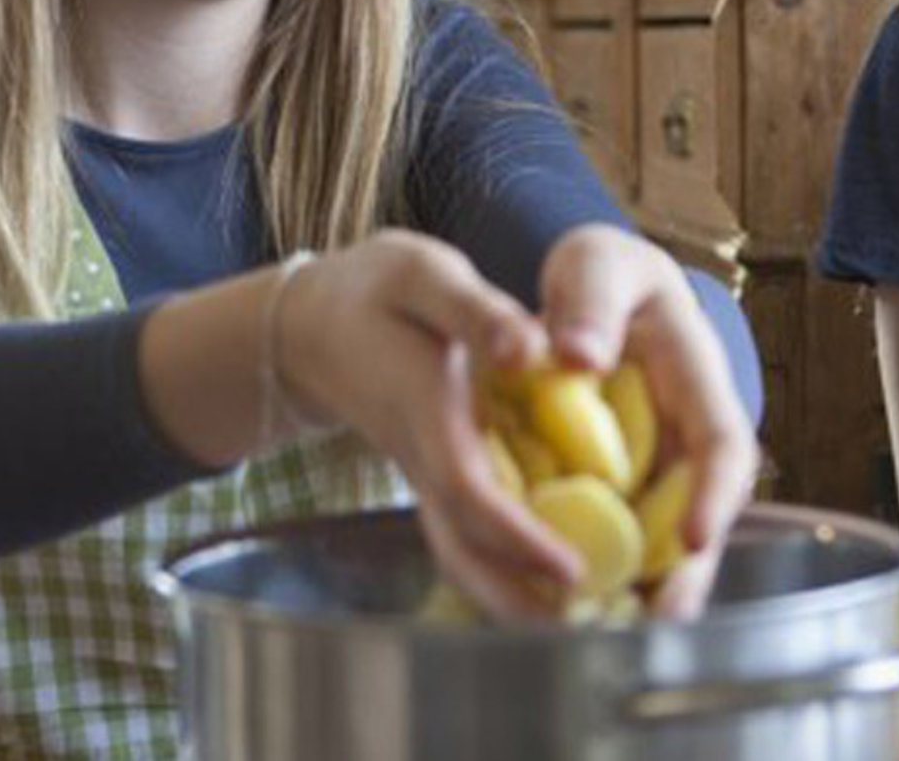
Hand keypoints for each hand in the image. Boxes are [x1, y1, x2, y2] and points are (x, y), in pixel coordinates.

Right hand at [274, 230, 580, 621]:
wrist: (313, 321)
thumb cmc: (378, 290)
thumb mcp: (423, 274)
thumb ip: (475, 310)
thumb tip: (529, 350)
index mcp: (426, 408)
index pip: (469, 490)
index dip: (519, 536)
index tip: (570, 569)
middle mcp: (422, 455)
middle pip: (463, 546)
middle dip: (518, 592)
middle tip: (586, 623)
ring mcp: (421, 473)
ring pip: (458, 552)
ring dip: (507, 594)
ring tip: (574, 623)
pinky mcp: (430, 475)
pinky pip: (463, 535)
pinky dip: (501, 566)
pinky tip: (545, 584)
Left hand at [534, 224, 757, 617]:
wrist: (593, 287)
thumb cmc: (601, 272)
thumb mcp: (595, 262)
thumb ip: (591, 298)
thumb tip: (579, 356)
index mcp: (695, 375)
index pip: (724, 443)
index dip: (717, 496)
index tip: (699, 541)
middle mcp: (688, 429)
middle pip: (704, 510)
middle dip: (690, 572)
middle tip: (665, 623)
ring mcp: (659, 461)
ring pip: (665, 535)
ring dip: (650, 587)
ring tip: (618, 638)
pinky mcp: (625, 482)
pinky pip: (623, 533)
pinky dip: (608, 572)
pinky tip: (576, 611)